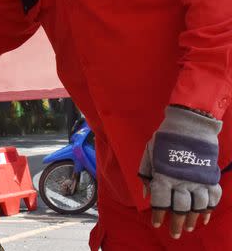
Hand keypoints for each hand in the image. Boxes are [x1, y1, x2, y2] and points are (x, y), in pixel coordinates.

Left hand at [139, 105, 222, 238]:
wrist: (190, 125)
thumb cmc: (165, 138)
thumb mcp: (149, 152)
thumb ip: (146, 172)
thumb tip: (146, 193)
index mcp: (164, 175)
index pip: (161, 201)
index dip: (159, 215)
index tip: (157, 224)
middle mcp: (182, 181)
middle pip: (180, 209)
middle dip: (177, 223)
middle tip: (175, 234)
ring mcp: (198, 180)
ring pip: (197, 206)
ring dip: (194, 219)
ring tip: (190, 227)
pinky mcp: (210, 177)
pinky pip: (212, 197)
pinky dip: (210, 208)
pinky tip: (206, 217)